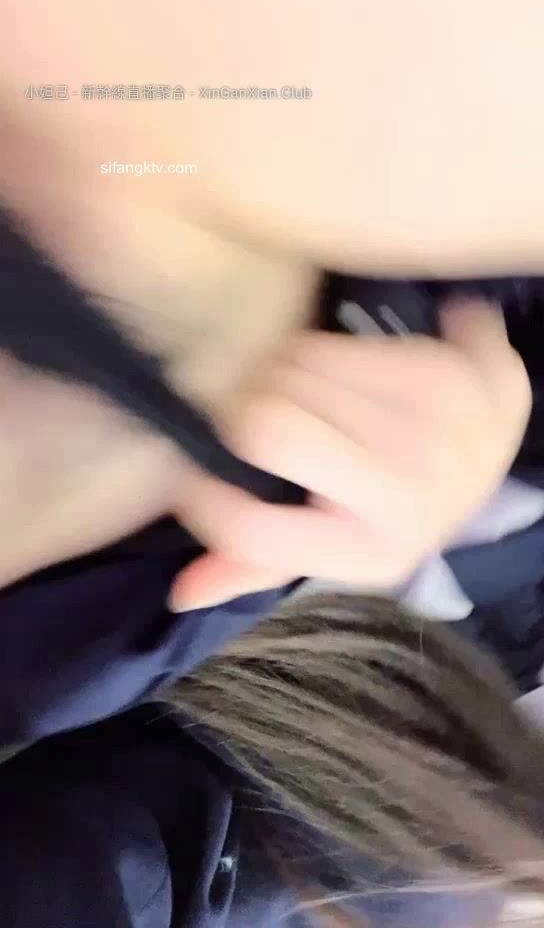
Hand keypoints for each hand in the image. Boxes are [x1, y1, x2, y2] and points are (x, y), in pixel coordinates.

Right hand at [169, 299, 530, 610]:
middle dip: (235, 416)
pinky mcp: (436, 373)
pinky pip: (322, 347)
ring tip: (288, 395)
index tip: (195, 474)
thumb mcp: (333, 548)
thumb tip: (181, 592)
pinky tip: (323, 371)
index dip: (202, 498)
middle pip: (264, 427)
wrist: (488, 449)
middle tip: (247, 418)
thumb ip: (257, 566)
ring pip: (289, 374)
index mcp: (369, 552)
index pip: (251, 530)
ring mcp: (428, 430)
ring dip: (267, 378)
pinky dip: (305, 355)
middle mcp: (404, 497)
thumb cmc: (393, 505)